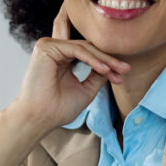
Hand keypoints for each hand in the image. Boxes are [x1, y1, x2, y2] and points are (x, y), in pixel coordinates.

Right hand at [11, 6, 130, 131]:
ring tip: (118, 71)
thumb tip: (112, 65)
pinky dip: (92, 59)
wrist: (40, 118)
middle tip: (126, 69)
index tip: (122, 74)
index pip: (88, 52)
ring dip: (104, 59)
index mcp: (61, 58)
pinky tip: (104, 69)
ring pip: (84, 47)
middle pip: (88, 47)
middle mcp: (54, 49)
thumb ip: (97, 75)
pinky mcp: (46, 47)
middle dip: (109, 58)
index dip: (106, 61)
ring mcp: (49, 46)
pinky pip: (77, 49)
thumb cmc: (57, 108)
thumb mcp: (86, 90)